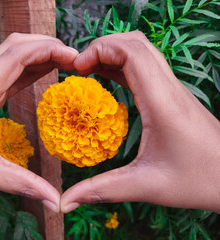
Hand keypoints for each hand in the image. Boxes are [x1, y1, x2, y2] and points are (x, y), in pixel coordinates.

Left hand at [0, 33, 77, 211]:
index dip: (45, 50)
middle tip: (73, 58)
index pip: (13, 57)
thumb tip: (56, 201)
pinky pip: (8, 72)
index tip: (72, 57)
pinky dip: (29, 67)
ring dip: (38, 53)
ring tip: (64, 60)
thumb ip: (22, 184)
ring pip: (10, 55)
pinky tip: (44, 71)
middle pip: (13, 47)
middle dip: (45, 45)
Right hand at [61, 31, 219, 212]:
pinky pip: (145, 69)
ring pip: (142, 52)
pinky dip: (122, 66)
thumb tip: (66, 201)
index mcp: (161, 102)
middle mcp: (168, 89)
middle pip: (136, 43)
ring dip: (113, 54)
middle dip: (103, 46)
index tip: (77, 67)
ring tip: (88, 70)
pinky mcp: (172, 97)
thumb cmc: (198, 180)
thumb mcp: (145, 186)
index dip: (101, 49)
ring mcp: (172, 90)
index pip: (132, 52)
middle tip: (79, 67)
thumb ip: (101, 191)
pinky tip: (108, 80)